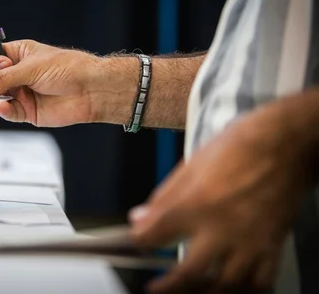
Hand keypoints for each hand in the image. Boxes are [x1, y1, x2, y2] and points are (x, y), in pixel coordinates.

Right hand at [0, 40, 128, 126]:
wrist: (90, 89)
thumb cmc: (67, 69)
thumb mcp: (31, 68)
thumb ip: (4, 79)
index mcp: (18, 55)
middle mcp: (18, 74)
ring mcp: (22, 93)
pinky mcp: (28, 111)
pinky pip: (9, 113)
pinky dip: (4, 111)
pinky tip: (3, 108)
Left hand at [128, 112, 310, 292]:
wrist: (285, 143)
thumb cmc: (238, 146)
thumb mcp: (191, 164)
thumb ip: (163, 197)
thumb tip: (139, 217)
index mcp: (197, 203)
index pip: (156, 235)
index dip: (139, 243)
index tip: (136, 244)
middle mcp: (223, 228)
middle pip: (190, 272)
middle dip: (169, 285)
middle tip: (155, 288)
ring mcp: (250, 241)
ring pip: (226, 285)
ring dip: (204, 292)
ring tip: (189, 291)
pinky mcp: (272, 246)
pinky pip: (260, 282)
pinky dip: (243, 290)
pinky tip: (230, 288)